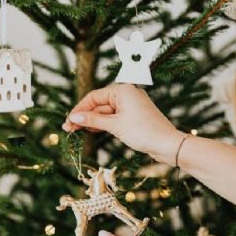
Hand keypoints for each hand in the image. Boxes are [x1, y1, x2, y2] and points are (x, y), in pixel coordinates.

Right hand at [62, 84, 183, 164]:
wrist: (168, 145)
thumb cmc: (144, 132)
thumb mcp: (115, 125)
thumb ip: (93, 121)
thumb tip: (73, 118)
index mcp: (122, 90)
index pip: (94, 97)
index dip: (79, 110)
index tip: (68, 122)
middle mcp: (126, 94)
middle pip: (98, 104)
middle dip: (84, 117)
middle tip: (68, 130)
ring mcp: (130, 106)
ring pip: (105, 112)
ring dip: (92, 122)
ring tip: (76, 132)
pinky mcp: (133, 117)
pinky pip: (113, 118)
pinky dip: (103, 124)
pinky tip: (91, 131)